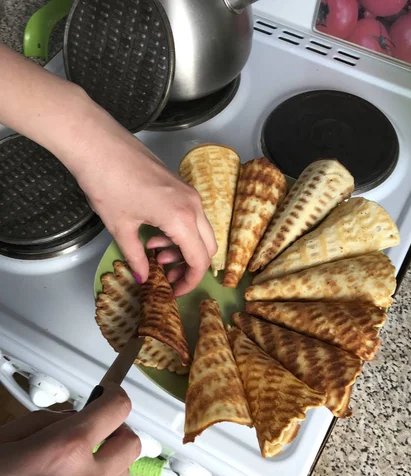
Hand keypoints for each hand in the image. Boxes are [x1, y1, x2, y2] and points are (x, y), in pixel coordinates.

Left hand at [0, 45, 216, 296]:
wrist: (97, 142)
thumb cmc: (106, 185)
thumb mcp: (120, 228)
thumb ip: (136, 257)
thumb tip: (144, 278)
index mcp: (181, 220)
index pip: (199, 260)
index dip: (190, 281)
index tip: (175, 291)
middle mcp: (193, 206)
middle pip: (207, 247)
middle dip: (190, 266)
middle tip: (166, 276)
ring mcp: (189, 193)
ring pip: (200, 231)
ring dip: (183, 248)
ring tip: (154, 253)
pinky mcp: (180, 185)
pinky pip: (191, 216)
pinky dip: (179, 232)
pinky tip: (153, 233)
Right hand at [0, 384, 140, 475]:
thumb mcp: (2, 438)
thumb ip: (44, 421)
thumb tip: (75, 416)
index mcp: (64, 450)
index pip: (117, 410)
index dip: (115, 396)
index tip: (110, 395)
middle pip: (132, 445)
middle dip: (119, 432)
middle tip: (100, 430)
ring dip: (107, 466)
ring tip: (78, 467)